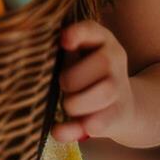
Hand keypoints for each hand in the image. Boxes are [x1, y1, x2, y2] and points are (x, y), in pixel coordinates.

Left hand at [50, 19, 133, 144]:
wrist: (123, 106)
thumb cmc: (88, 77)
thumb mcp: (78, 58)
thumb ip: (61, 55)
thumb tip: (36, 58)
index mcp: (102, 40)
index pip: (93, 30)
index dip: (79, 33)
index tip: (63, 41)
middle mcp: (115, 60)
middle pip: (103, 63)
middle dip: (74, 79)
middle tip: (63, 86)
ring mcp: (119, 87)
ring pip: (105, 92)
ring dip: (76, 103)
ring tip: (67, 106)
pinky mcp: (118, 115)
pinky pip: (98, 122)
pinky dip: (73, 128)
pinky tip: (58, 129)